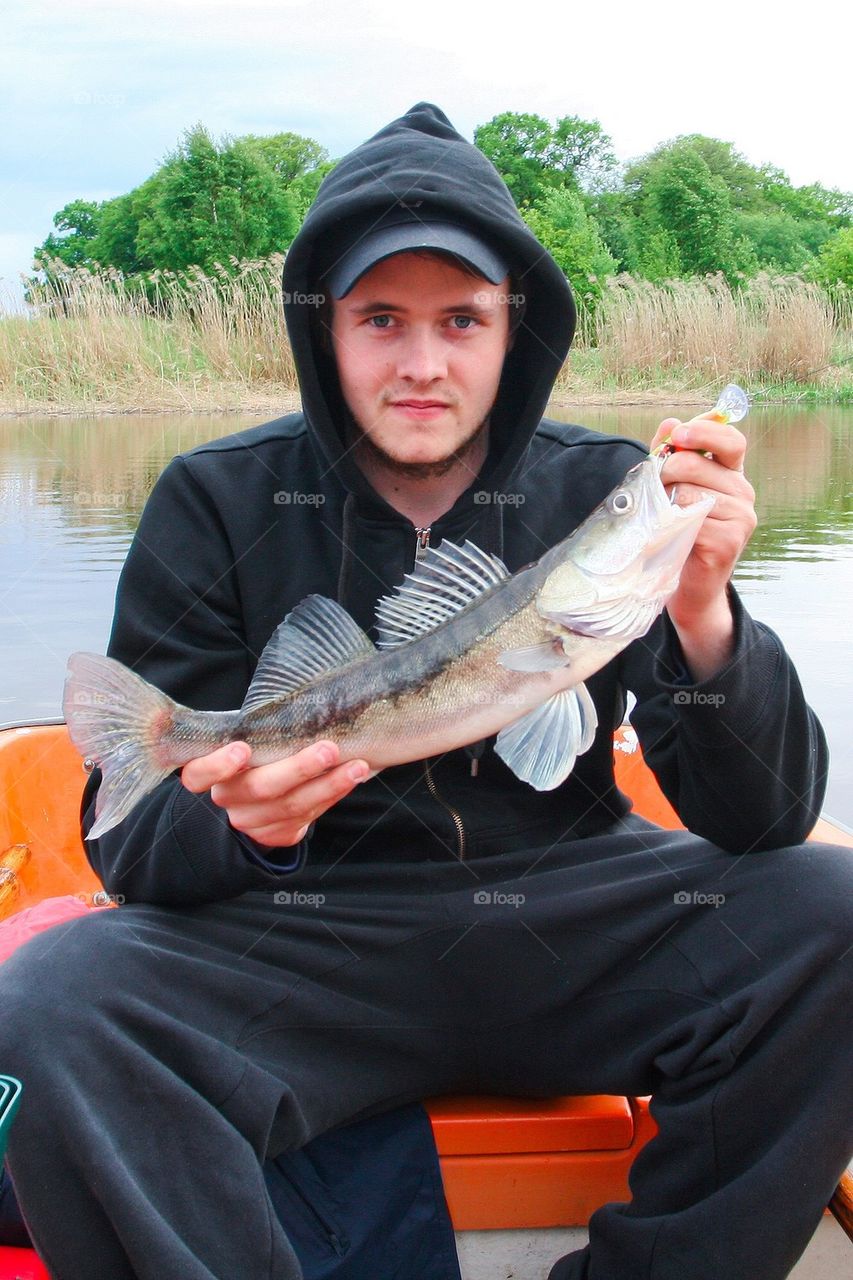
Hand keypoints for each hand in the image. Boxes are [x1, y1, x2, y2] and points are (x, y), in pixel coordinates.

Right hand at [180, 740, 369, 847]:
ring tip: (357, 766)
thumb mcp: (246, 737)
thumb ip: (251, 729)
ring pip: (291, 805)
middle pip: (259, 788)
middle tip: (329, 750)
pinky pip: (308, 816)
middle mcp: (228, 799)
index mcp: (209, 773)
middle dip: (298, 769)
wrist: (261, 798)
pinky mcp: (277, 834)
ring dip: (329, 784)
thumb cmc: (257, 752)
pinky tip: (352, 778)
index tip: (242, 749)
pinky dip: (333, 794)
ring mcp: (252, 821)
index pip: (199, 774)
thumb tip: (271, 705)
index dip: (218, 765)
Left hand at [650, 413, 756, 678]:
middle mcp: (743, 492)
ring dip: (666, 502)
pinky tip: (674, 534)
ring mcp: (741, 517)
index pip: (731, 440)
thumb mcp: (674, 490)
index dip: (705, 432)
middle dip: (666, 472)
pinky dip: (673, 524)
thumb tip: (670, 422)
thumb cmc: (678, 533)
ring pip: (689, 491)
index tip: (678, 435)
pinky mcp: (729, 540)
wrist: (690, 586)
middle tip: (656, 490)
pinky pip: (691, 518)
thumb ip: (671, 456)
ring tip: (664, 518)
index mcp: (732, 475)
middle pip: (697, 464)